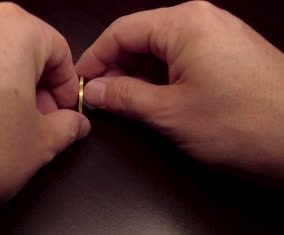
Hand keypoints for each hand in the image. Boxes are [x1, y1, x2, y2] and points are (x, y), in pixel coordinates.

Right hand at [76, 1, 283, 175]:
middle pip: (141, 38)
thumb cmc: (244, 122)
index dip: (95, 57)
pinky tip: (154, 100)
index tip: (80, 81)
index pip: (121, 32)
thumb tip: (95, 90)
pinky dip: (162, 78)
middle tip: (100, 97)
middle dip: (116, 68)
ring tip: (124, 103)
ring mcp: (218, 36)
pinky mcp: (228, 54)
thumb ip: (123, 97)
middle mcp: (201, 21)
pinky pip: (183, 59)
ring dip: (138, 76)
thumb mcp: (169, 112)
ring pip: (161, 51)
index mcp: (184, 24)